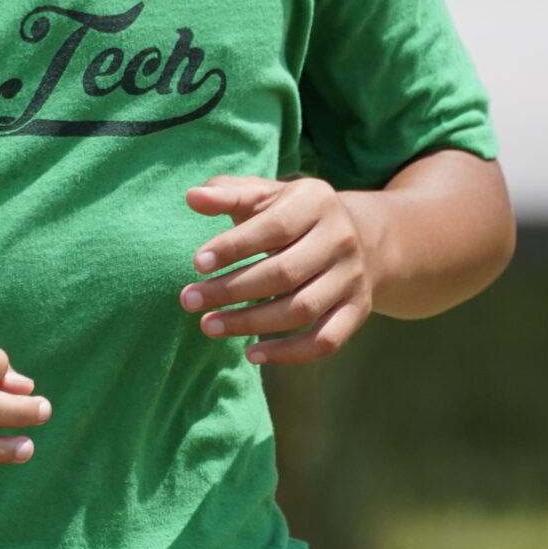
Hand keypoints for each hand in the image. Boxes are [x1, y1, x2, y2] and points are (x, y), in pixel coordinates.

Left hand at [181, 175, 379, 365]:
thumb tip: (193, 197)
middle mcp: (341, 239)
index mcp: (317, 201)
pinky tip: (251, 355)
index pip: (275, 227)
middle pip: (285, 273)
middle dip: (231, 290)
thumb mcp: (263, 195)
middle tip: (189, 300)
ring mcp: (352, 278)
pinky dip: (289, 353)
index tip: (196, 264)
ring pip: (302, 310)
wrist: (357, 236)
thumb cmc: (290, 214)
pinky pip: (325, 341)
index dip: (235, 246)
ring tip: (208, 325)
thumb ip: (227, 193)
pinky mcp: (358, 310)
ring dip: (250, 323)